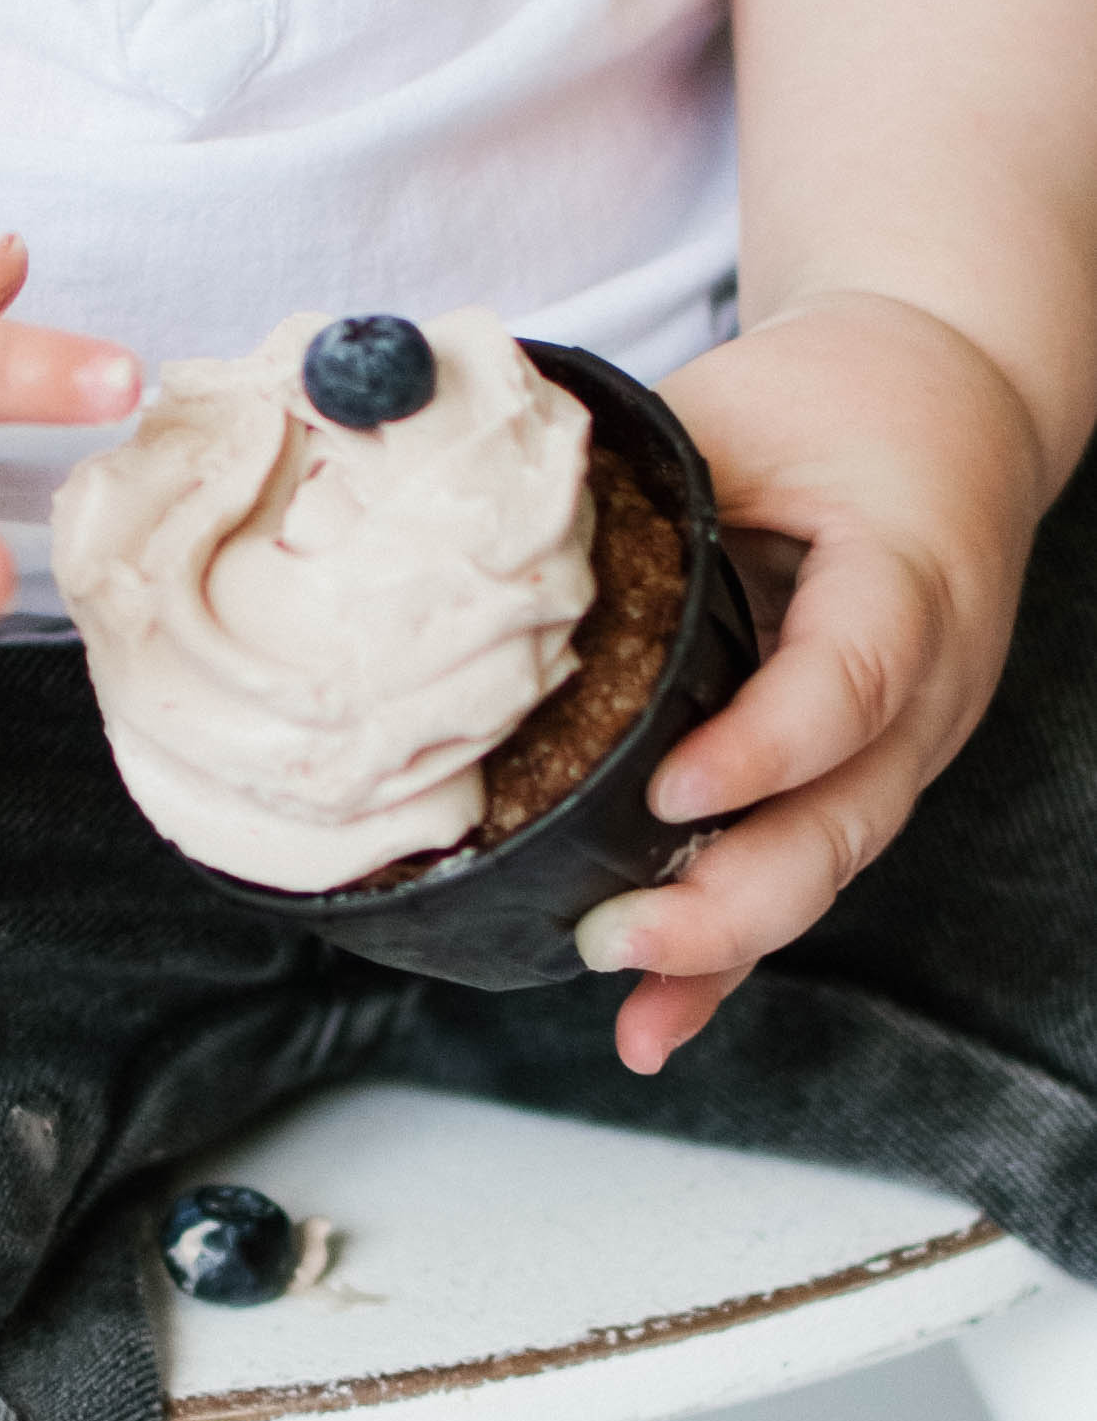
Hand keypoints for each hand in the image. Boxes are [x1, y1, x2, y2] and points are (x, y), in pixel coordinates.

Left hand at [572, 292, 1045, 1074]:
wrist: (951, 409)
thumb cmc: (842, 401)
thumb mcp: (743, 406)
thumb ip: (637, 471)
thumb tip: (468, 506)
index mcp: (906, 581)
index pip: (851, 677)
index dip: (768, 744)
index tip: (673, 784)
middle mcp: (922, 688)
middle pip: (846, 816)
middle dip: (737, 894)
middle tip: (624, 934)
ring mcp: (898, 749)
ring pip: (824, 866)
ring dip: (728, 943)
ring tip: (634, 1004)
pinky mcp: (857, 780)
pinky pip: (796, 874)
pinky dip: (727, 956)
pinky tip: (656, 1019)